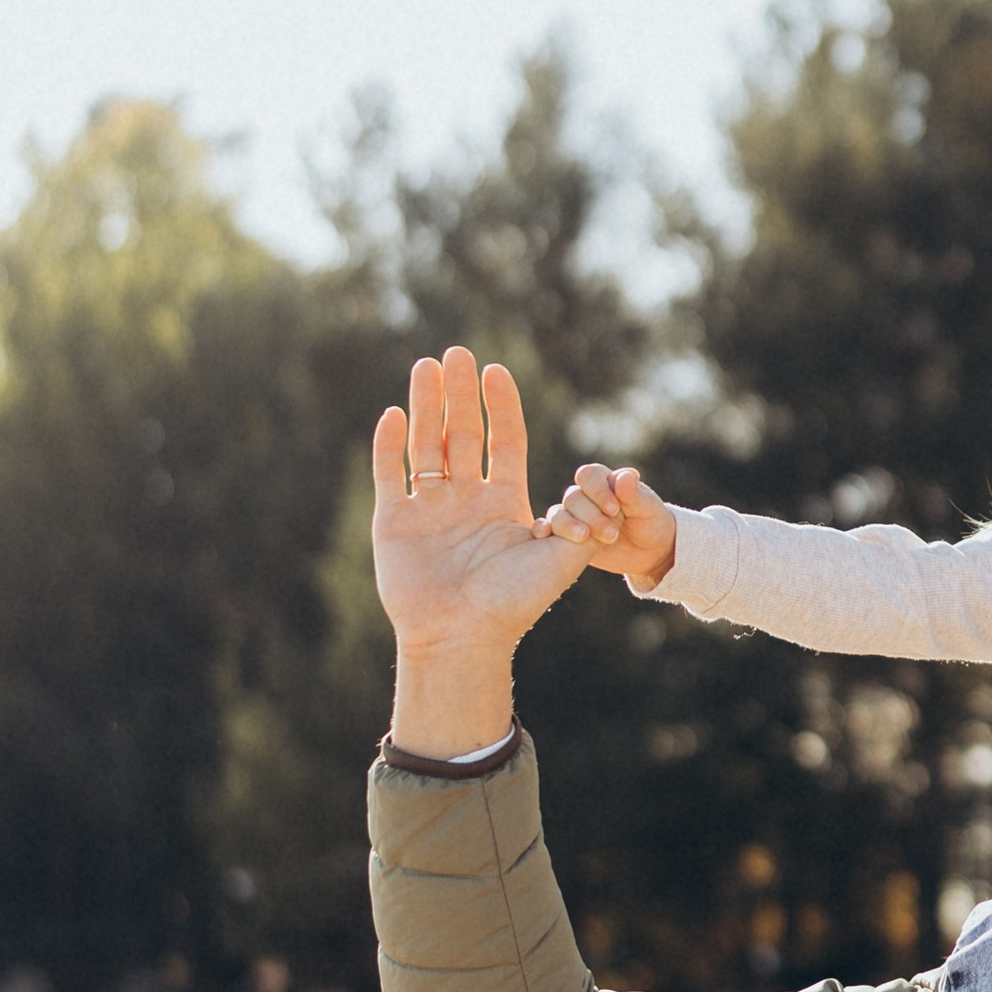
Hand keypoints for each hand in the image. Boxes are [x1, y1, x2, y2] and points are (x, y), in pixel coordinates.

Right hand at [372, 348, 582, 754]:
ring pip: (425, 444)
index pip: (503, 441)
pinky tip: (395, 412)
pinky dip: (390, 444)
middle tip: (458, 352)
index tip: (498, 370)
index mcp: (503, 503)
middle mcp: (464, 500)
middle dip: (460, 394)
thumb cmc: (514, 604)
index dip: (501, 406)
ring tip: (427, 365)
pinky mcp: (394, 522)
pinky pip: (389, 474)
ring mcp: (428, 509)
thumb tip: (602, 487)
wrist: (464, 639)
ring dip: (426, 404)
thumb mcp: (561, 559)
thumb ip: (580, 519)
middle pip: (461, 433)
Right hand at [545, 461, 678, 589]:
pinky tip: (545, 537)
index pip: (588, 475)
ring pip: (559, 514)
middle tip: (612, 534)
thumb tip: (624, 475)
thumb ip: (634, 493)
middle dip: (591, 516)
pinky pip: (549, 530)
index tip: (615, 509)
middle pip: (573, 498)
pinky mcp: (567, 537)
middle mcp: (586, 495)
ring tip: (586, 540)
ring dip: (570, 526)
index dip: (597, 491)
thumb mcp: (648, 508)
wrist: (650, 551)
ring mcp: (575, 516)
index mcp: (605, 481)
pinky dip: (543, 530)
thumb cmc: (652, 522)